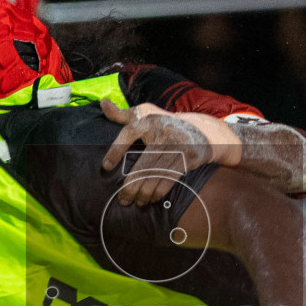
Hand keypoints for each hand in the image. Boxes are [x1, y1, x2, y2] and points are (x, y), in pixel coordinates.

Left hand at [100, 99, 238, 205]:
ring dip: (144, 193)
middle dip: (131, 186)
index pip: (129, 133)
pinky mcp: (188, 158)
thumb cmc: (165, 123)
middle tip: (123, 199)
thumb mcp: (146, 114)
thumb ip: (122, 114)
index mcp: (149, 121)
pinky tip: (151, 199)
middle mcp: (163, 132)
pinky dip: (158, 192)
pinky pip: (169, 179)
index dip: (116, 150)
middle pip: (143, 164)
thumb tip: (102, 103)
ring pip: (155, 175)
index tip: (106, 166)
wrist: (203, 130)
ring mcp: (177, 145)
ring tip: (136, 202)